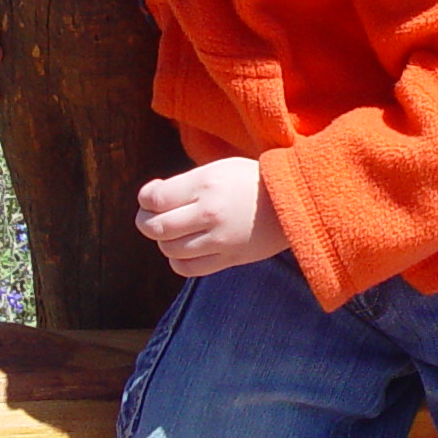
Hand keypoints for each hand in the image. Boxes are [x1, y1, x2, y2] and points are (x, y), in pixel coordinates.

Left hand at [136, 157, 288, 276]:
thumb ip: (185, 184)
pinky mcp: (228, 259)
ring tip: (173, 231)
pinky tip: (184, 248)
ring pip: (169, 249)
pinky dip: (177, 260)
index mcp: (206, 185)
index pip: (155, 199)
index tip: (151, 197)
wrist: (293, 202)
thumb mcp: (218, 169)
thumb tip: (151, 199)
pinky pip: (187, 268)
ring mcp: (219, 239)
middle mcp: (209, 213)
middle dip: (146, 222)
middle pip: (155, 227)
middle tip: (150, 217)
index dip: (144, 199)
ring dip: (163, 241)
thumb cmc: (251, 181)